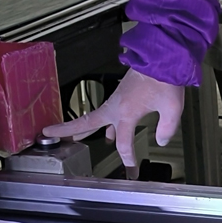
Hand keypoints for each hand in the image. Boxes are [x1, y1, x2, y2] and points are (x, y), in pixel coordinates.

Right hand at [43, 69, 183, 179]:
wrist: (162, 54)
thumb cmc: (165, 77)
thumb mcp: (172, 107)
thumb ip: (167, 127)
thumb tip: (161, 139)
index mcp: (125, 112)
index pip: (123, 142)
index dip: (127, 157)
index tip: (131, 168)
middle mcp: (115, 105)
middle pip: (86, 123)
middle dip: (67, 130)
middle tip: (50, 135)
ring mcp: (116, 99)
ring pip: (94, 117)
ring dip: (81, 127)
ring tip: (71, 138)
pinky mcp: (121, 94)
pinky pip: (106, 113)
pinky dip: (102, 123)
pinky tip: (107, 132)